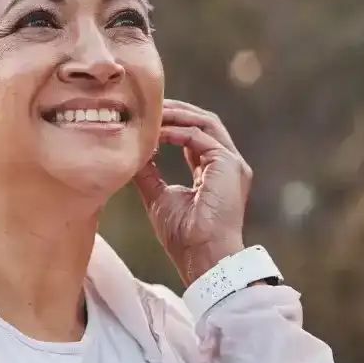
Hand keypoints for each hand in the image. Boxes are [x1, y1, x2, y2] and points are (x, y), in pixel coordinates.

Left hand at [133, 100, 251, 286]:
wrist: (202, 257)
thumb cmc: (184, 236)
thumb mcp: (159, 197)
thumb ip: (148, 174)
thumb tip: (132, 154)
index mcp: (214, 172)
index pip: (196, 136)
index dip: (173, 123)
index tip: (148, 118)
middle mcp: (227, 164)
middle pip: (204, 122)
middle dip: (177, 111)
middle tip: (149, 104)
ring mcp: (231, 163)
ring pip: (206, 122)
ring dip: (178, 114)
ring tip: (152, 112)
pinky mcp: (228, 164)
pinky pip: (200, 136)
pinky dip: (177, 131)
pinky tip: (156, 133)